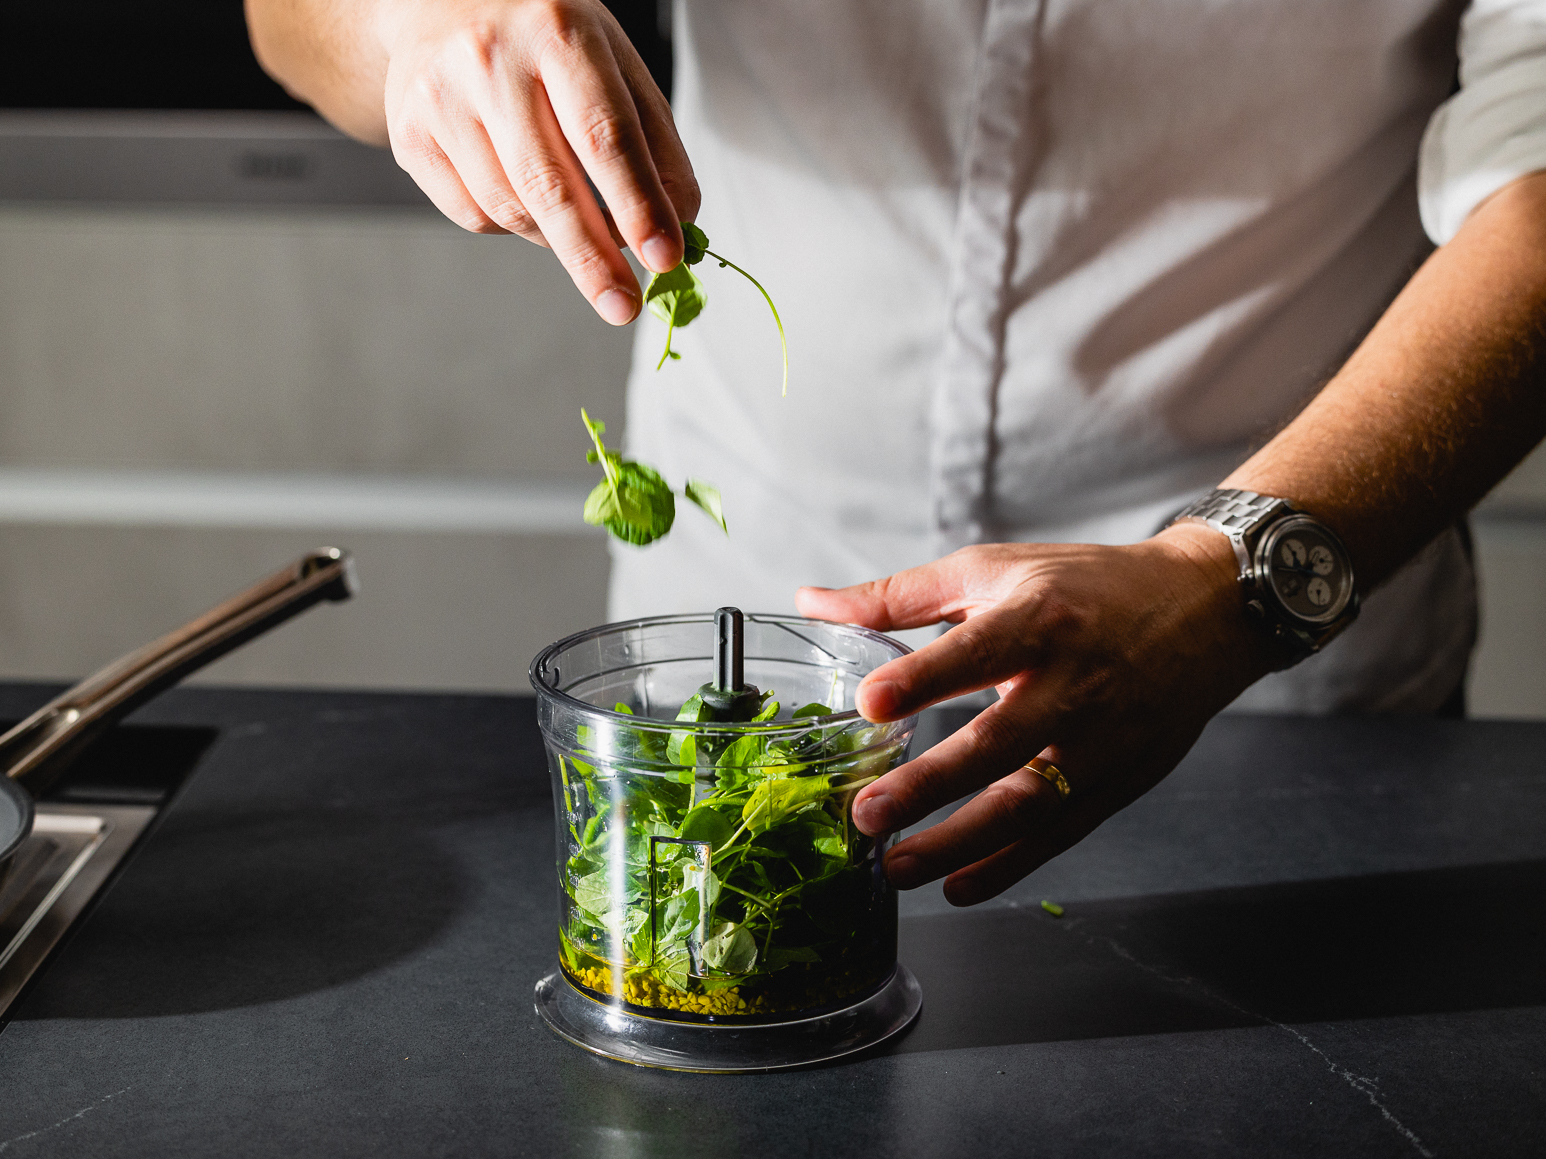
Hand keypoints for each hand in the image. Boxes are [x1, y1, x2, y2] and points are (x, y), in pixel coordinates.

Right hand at [376, 0, 699, 322]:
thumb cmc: (543, 36)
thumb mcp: (614, 62)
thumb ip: (655, 141)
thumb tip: (680, 226)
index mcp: (558, 33)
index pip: (605, 135)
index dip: (638, 204)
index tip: (665, 257)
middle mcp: (492, 61)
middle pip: (551, 187)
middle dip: (595, 259)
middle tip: (625, 306)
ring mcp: (441, 98)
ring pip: (513, 211)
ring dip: (558, 238)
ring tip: (578, 222)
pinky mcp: (409, 134)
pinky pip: (475, 215)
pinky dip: (513, 225)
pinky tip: (522, 192)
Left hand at [795, 526, 1273, 905]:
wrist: (1203, 611)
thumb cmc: (1086, 586)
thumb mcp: (995, 569)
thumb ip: (900, 594)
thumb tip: (812, 601)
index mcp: (1040, 618)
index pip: (977, 652)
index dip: (923, 678)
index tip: (871, 704)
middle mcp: (1074, 683)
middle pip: (997, 744)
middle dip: (928, 786)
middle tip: (866, 814)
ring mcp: (1100, 741)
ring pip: (1027, 805)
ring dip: (958, 844)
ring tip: (894, 866)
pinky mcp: (1117, 781)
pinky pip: (1058, 835)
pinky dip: (1007, 866)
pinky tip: (956, 886)